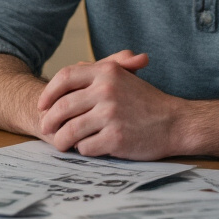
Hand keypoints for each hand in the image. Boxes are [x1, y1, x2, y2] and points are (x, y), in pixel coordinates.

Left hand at [36, 50, 185, 159]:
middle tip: (45, 128)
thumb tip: (73, 67)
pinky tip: (87, 149)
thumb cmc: (147, 101)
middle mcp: (106, 91)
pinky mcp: (115, 138)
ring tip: (60, 144)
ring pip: (70, 130)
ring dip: (61, 140)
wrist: (175, 123)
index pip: (65, 77)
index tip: (42, 104)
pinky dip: (82, 150)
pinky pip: (86, 147)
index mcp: (106, 72)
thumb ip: (98, 70)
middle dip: (49, 120)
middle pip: (62, 106)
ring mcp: (110, 115)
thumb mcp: (124, 76)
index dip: (49, 92)